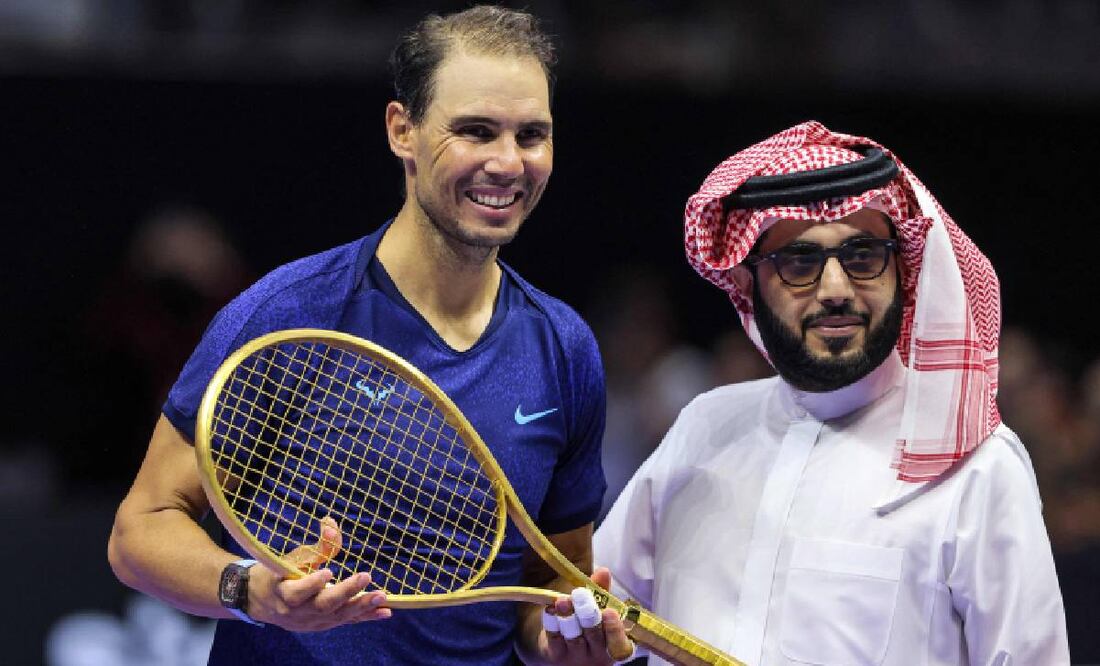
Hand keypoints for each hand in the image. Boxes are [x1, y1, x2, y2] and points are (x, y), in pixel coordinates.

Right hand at [245, 516, 390, 630]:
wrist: (264, 602)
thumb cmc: (279, 574)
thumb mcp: (293, 558)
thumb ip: (315, 546)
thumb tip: (331, 524)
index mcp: (284, 593)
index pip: (297, 592)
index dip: (312, 584)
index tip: (328, 571)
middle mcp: (297, 612)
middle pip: (322, 605)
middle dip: (345, 592)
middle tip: (366, 577)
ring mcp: (311, 622)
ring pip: (337, 616)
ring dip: (361, 606)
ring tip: (382, 596)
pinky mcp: (323, 625)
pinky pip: (346, 621)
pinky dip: (366, 616)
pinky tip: (386, 612)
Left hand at [537, 568, 633, 664]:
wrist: (564, 648)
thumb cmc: (589, 626)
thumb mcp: (599, 610)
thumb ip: (601, 592)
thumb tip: (603, 571)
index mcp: (614, 646)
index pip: (618, 642)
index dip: (614, 628)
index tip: (609, 611)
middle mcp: (598, 655)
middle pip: (594, 635)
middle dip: (587, 614)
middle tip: (580, 595)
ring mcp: (576, 657)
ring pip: (573, 637)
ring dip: (567, 616)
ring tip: (562, 601)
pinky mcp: (556, 656)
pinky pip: (554, 639)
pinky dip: (552, 622)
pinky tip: (550, 608)